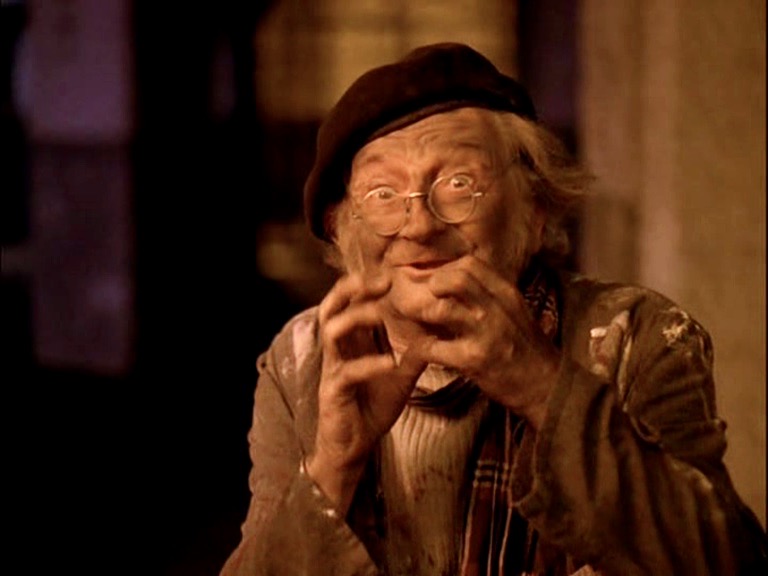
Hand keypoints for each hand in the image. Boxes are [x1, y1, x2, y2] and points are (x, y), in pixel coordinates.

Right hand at [307, 273, 426, 513]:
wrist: (353, 446)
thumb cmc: (371, 406)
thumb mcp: (400, 377)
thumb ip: (414, 354)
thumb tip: (438, 331)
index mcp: (352, 342)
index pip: (350, 303)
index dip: (365, 284)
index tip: (391, 271)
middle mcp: (338, 350)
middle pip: (333, 306)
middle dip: (353, 288)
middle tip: (381, 280)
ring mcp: (333, 369)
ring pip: (333, 331)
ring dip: (357, 317)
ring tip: (382, 312)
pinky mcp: (333, 392)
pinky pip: (347, 372)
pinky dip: (369, 363)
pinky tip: (389, 362)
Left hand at [386, 255, 560, 429]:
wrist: (545, 387)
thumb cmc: (525, 349)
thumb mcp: (514, 312)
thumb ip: (490, 295)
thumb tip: (456, 281)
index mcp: (507, 294)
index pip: (470, 264)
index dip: (446, 270)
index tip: (437, 284)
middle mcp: (497, 309)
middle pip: (456, 279)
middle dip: (433, 285)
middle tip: (426, 300)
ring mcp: (485, 334)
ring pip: (442, 309)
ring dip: (422, 315)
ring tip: (420, 325)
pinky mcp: (473, 360)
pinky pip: (433, 347)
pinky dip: (419, 349)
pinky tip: (420, 351)